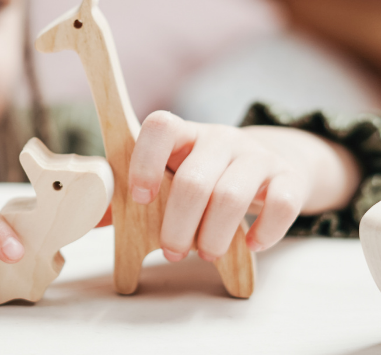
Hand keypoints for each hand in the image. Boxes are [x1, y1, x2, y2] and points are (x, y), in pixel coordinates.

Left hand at [128, 111, 357, 261]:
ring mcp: (257, 155)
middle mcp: (220, 137)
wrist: (268, 164)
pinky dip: (264, 232)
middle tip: (174, 252)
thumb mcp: (170, 175)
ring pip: (232, 197)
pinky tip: (251, 245)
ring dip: (214, 236)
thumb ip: (133, 194)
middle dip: (179, 225)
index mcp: (183, 134)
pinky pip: (282, 204)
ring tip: (206, 253)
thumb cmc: (205, 175)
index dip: (145, 161)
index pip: (160, 126)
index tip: (141, 198)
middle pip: (194, 180)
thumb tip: (92, 219)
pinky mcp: (288, 177)